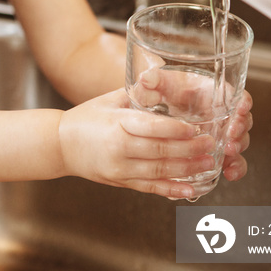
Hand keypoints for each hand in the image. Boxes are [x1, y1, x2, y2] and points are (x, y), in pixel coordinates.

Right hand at [58, 89, 215, 198]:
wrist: (60, 145)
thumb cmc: (86, 118)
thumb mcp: (109, 100)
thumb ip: (136, 94)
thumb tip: (161, 81)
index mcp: (117, 124)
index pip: (151, 128)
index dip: (175, 130)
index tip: (196, 129)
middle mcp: (118, 149)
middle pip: (159, 152)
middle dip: (189, 150)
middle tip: (211, 145)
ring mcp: (119, 169)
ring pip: (158, 172)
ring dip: (186, 170)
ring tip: (208, 164)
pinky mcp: (119, 182)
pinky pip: (149, 188)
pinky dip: (170, 190)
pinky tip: (189, 190)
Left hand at [131, 65, 252, 182]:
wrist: (157, 107)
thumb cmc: (162, 91)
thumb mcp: (157, 84)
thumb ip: (154, 80)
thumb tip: (147, 78)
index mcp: (212, 93)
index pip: (235, 95)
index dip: (242, 101)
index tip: (241, 107)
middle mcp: (221, 113)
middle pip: (242, 120)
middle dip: (240, 128)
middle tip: (232, 135)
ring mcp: (220, 132)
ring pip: (240, 140)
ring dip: (238, 147)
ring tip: (230, 153)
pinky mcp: (215, 149)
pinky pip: (231, 159)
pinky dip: (235, 167)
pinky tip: (229, 174)